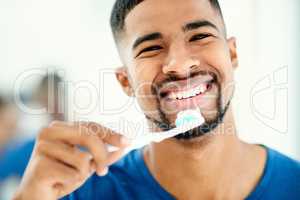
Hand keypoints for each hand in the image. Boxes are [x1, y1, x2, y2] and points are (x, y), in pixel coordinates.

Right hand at [13, 121, 130, 199]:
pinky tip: (58, 184)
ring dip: (82, 174)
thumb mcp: (86, 164)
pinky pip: (73, 175)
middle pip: (88, 137)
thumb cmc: (61, 176)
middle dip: (102, 155)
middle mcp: (49, 132)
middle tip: (104, 172)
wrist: (35, 196)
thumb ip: (103, 155)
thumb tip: (124, 147)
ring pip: (83, 159)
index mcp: (60, 127)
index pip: (90, 126)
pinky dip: (72, 183)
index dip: (110, 134)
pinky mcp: (39, 167)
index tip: (128, 142)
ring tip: (67, 178)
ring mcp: (42, 148)